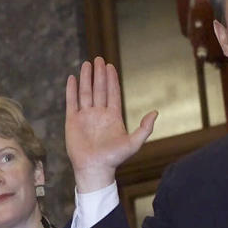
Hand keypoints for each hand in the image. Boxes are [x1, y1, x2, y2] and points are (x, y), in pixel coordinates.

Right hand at [65, 57, 156, 191]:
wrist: (94, 168)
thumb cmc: (114, 159)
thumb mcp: (134, 143)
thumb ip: (145, 128)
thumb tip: (155, 112)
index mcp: (113, 116)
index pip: (112, 93)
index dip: (111, 79)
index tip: (110, 66)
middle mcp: (98, 114)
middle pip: (99, 89)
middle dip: (99, 74)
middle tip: (99, 59)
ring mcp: (85, 116)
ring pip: (85, 92)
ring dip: (86, 78)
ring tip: (87, 64)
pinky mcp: (72, 121)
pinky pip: (72, 102)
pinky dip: (72, 90)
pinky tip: (73, 78)